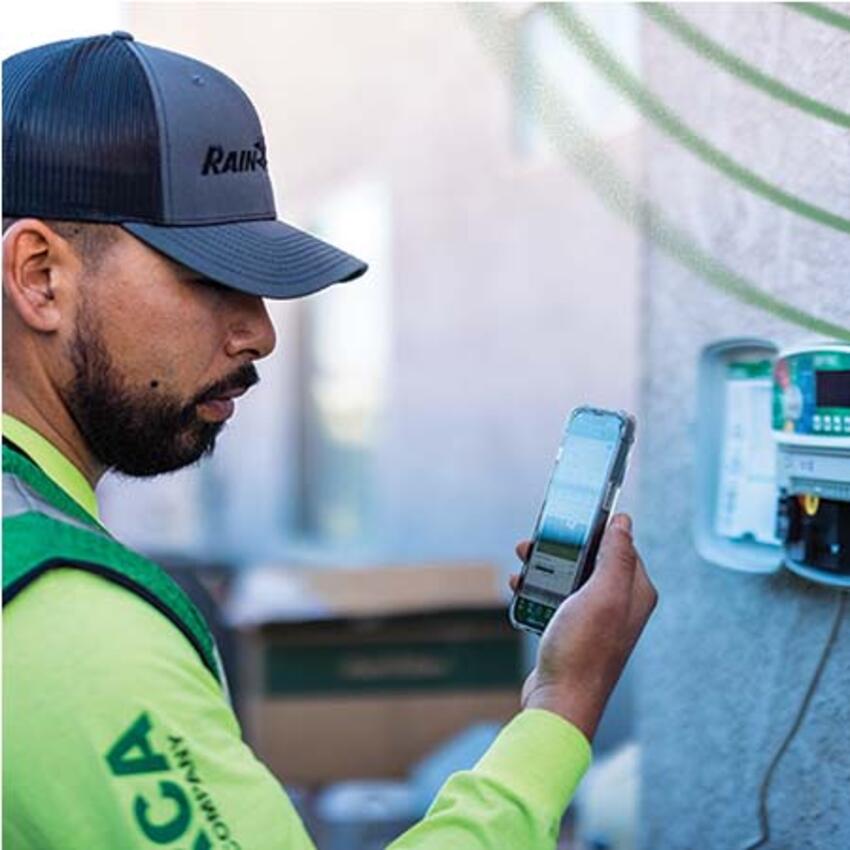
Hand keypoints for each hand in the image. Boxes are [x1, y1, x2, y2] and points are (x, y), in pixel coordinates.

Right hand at [509, 514, 656, 741]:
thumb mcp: (603, 594)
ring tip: (523, 562)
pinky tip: (521, 587)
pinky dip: (538, 589)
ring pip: (570, 578)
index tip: (568, 520)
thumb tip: (623, 521)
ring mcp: (596, 620)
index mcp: (635, 592)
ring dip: (545, 567)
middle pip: (591, 559)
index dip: (594, 530)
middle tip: (534, 542)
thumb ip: (616, 555)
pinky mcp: (574, 633)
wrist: (559, 702)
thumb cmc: (584, 649)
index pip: (620, 545)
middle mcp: (619, 605)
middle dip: (562, 547)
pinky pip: (556, 599)